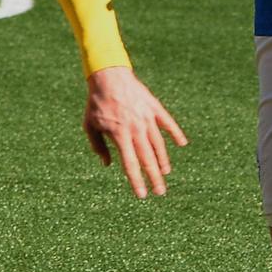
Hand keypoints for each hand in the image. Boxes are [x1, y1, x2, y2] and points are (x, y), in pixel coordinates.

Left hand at [83, 65, 186, 198]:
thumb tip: (108, 165)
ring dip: (163, 160)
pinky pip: (167, 123)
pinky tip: (182, 144)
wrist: (108, 76)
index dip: (136, 181)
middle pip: (148, 158)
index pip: (130, 164)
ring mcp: (147, 117)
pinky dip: (175, 133)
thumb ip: (98, 146)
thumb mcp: (90, 126)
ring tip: (165, 173)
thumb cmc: (96, 103)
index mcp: (119, 134)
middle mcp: (136, 128)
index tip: (142, 195)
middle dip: (154, 177)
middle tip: (160, 192)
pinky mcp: (154, 107)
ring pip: (159, 143)